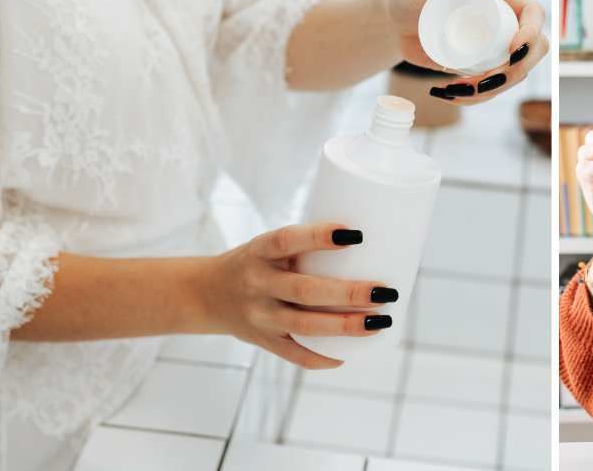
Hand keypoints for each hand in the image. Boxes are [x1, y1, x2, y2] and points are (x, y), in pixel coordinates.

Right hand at [202, 223, 396, 369]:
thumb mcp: (270, 246)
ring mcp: (259, 316)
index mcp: (259, 251)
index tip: (357, 234)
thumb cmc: (258, 262)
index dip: (319, 237)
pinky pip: (295, 355)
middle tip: (386, 291)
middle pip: (305, 290)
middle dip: (349, 293)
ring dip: (346, 326)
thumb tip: (374, 242)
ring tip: (380, 321)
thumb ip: (308, 248)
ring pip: (305, 325)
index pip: (287, 240)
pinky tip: (350, 355)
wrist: (206, 294)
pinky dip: (323, 358)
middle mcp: (257, 283)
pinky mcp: (263, 341)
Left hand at [383, 0, 548, 104]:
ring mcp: (497, 46)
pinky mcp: (484, 66)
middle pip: (532, 50)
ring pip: (514, 75)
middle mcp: (505, 21)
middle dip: (513, 73)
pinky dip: (475, 98)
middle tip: (480, 84)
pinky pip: (492, 87)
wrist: (397, 24)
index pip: (533, 13)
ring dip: (491, 91)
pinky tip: (449, 95)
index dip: (531, 33)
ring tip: (454, 90)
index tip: (513, 52)